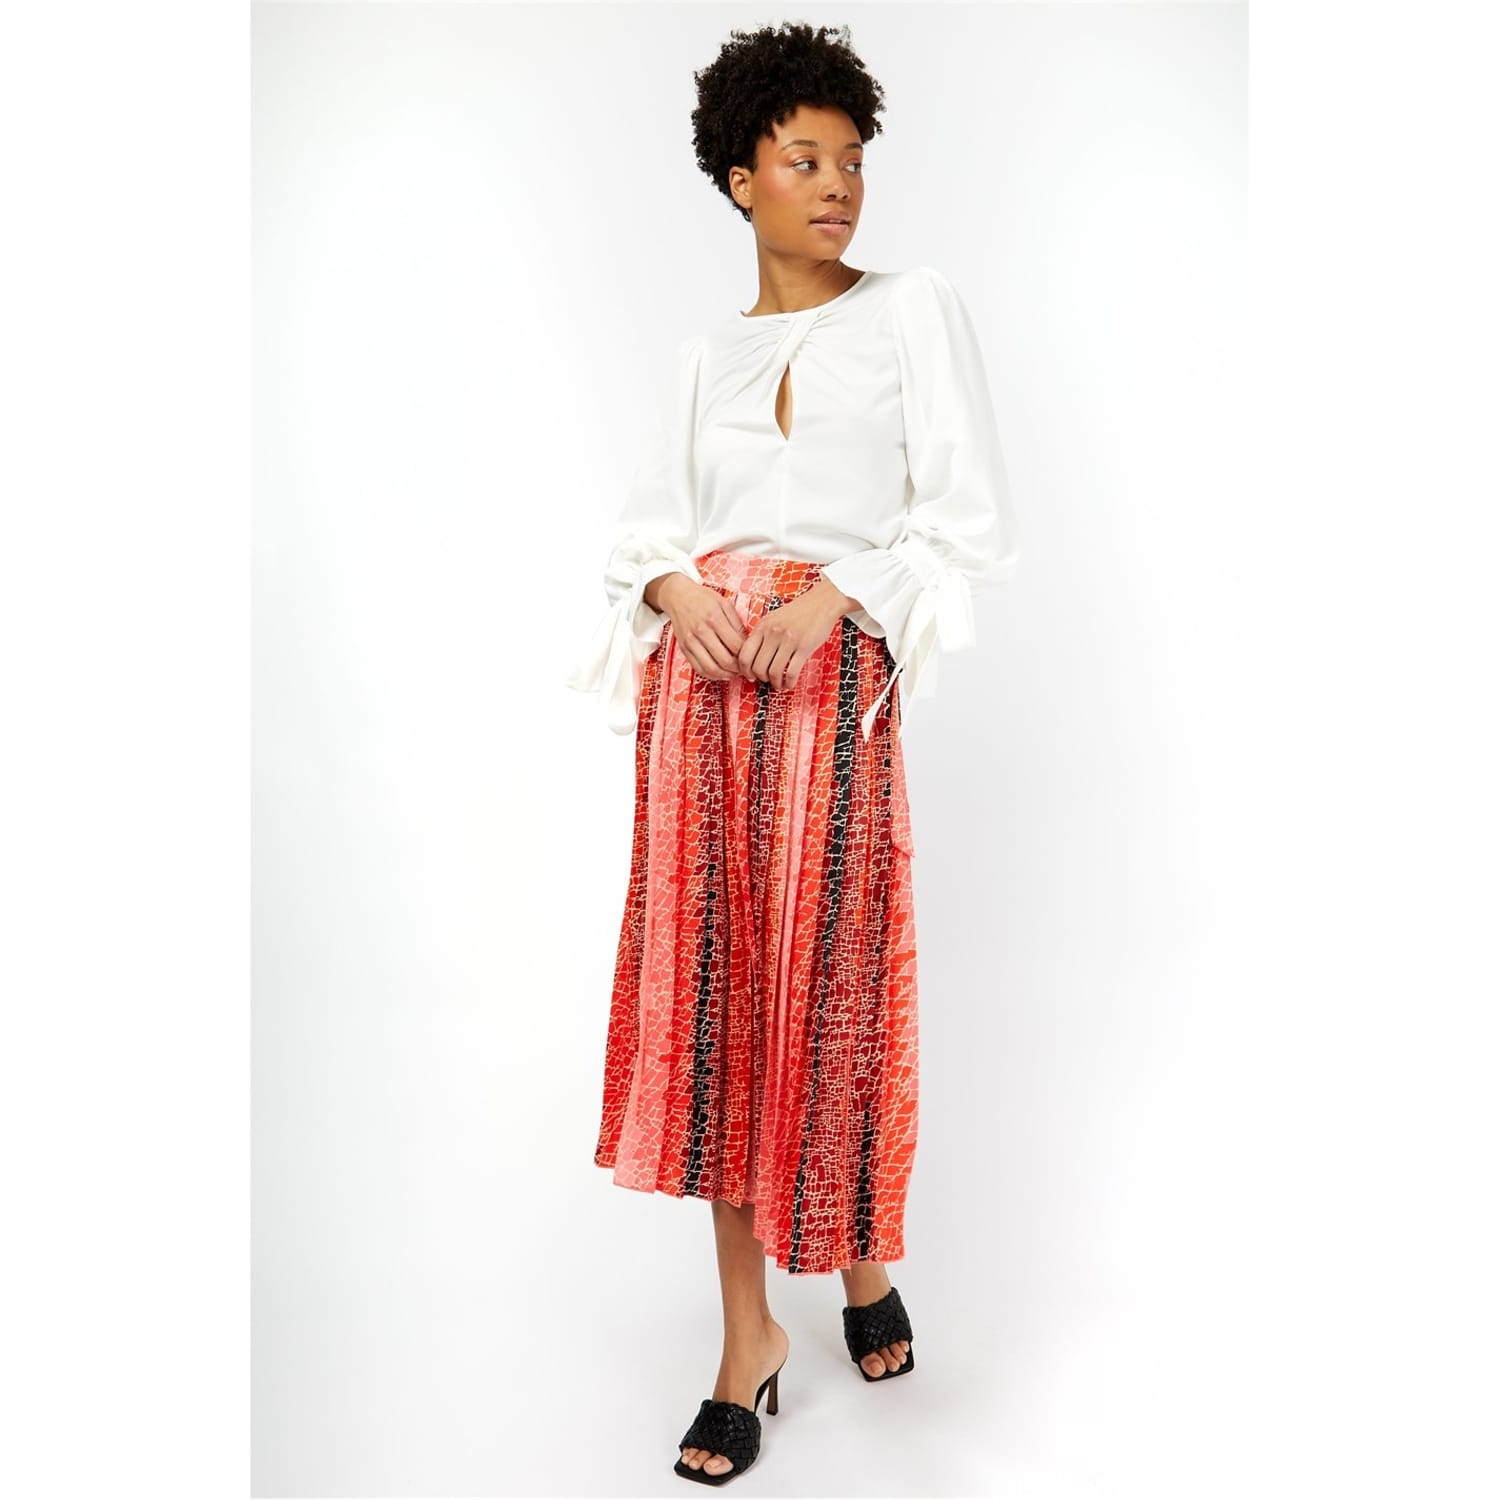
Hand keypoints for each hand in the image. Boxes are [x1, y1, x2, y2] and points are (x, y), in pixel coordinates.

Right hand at [652, 572, 750, 682]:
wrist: (678, 596)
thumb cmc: (703, 599)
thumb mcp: (724, 604)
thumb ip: (737, 624)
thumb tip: (747, 644)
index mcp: (714, 618)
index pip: (736, 645)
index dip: (746, 655)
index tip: (751, 656)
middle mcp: (701, 631)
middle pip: (725, 660)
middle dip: (738, 668)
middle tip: (745, 668)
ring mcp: (691, 641)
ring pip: (711, 668)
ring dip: (726, 675)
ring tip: (734, 672)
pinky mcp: (684, 648)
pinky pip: (698, 669)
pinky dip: (712, 675)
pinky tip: (720, 673)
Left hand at [737, 578, 852, 692]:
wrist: (821, 602)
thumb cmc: (798, 612)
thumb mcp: (773, 619)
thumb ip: (762, 635)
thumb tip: (752, 658)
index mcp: (762, 626)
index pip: (744, 655)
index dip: (745, 671)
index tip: (750, 676)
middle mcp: (773, 633)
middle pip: (757, 667)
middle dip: (761, 679)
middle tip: (766, 681)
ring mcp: (788, 640)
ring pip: (773, 672)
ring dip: (775, 683)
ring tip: (779, 684)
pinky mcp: (804, 647)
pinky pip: (792, 672)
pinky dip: (789, 683)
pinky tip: (789, 683)